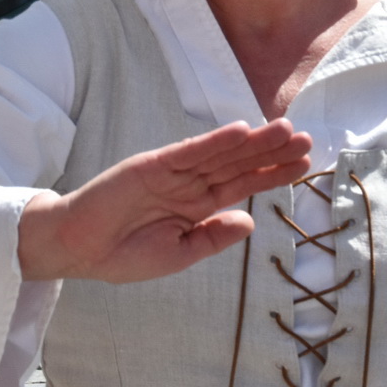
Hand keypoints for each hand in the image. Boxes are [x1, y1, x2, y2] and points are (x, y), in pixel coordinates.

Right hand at [16, 119, 312, 282]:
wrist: (78, 249)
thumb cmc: (123, 256)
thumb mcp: (177, 256)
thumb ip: (212, 238)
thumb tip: (251, 223)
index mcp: (197, 207)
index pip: (242, 186)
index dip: (272, 175)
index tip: (305, 165)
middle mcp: (189, 185)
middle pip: (238, 165)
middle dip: (272, 153)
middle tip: (308, 139)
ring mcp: (172, 172)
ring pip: (220, 154)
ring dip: (252, 142)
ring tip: (286, 130)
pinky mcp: (152, 164)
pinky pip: (189, 151)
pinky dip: (214, 141)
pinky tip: (240, 131)